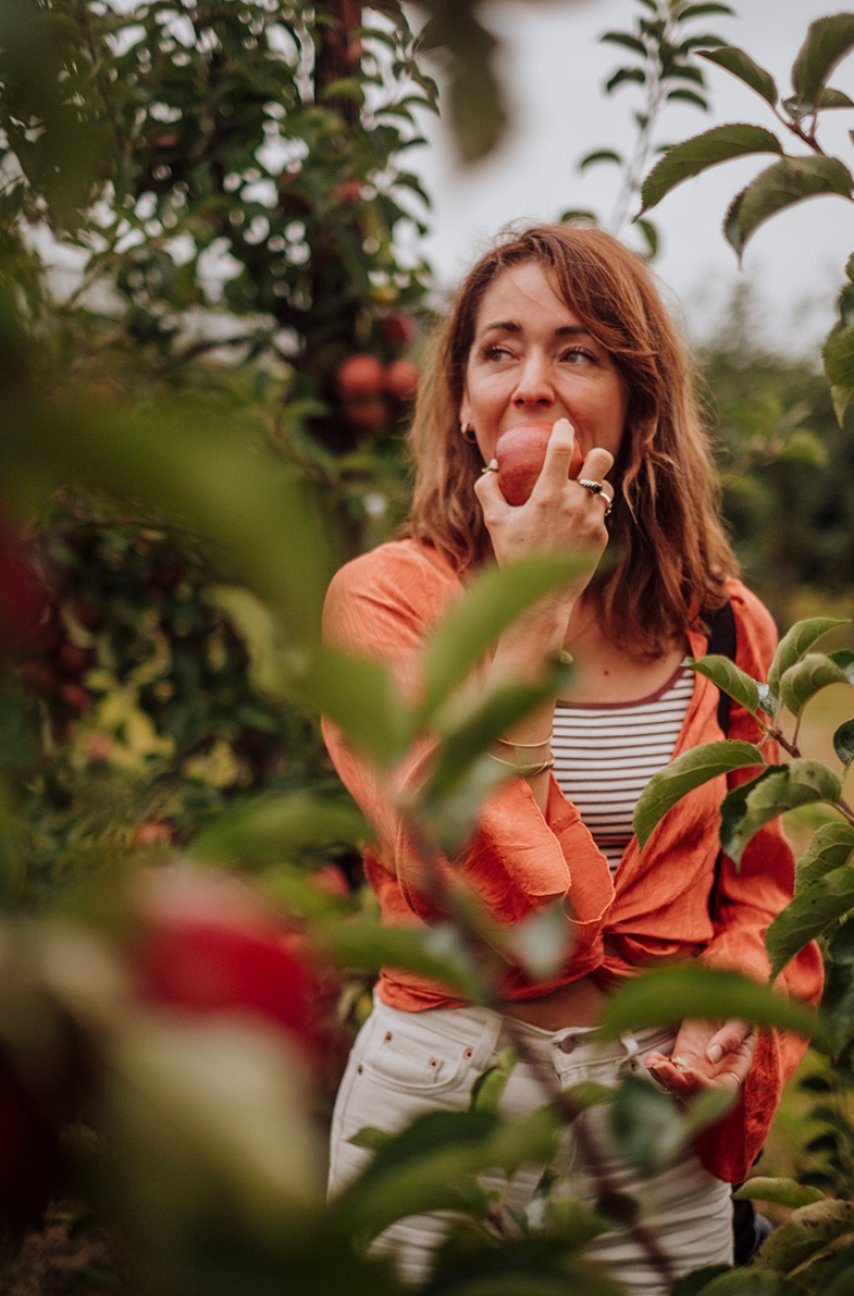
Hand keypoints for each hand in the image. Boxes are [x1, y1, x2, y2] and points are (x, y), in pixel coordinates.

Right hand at [474, 418, 613, 580]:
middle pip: (601, 460)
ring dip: (594, 487)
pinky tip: (574, 527)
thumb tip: (492, 468)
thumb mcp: (495, 523)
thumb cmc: (514, 557)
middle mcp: (575, 503)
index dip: (564, 431)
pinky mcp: (601, 536)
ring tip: (579, 496)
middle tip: (584, 461)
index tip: (562, 426)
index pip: (562, 449)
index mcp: (548, 495)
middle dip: (596, 454)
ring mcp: (592, 520)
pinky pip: (600, 516)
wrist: (541, 597)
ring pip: (605, 488)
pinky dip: (589, 515)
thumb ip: (489, 491)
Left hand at [644, 1019, 755, 1100]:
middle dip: (678, 1085)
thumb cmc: (740, 1010)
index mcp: (736, 1070)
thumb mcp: (741, 1020)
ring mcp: (698, 1068)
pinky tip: (651, 1059)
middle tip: (663, 1068)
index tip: (689, 1072)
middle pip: (697, 1092)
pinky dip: (659, 1068)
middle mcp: (716, 1075)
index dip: (705, 1086)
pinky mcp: (684, 1057)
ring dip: (664, 1078)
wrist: (725, 999)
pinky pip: (670, 1069)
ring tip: (653, 1064)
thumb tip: (712, 1056)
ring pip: (680, 1084)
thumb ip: (731, 1038)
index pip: (721, 1089)